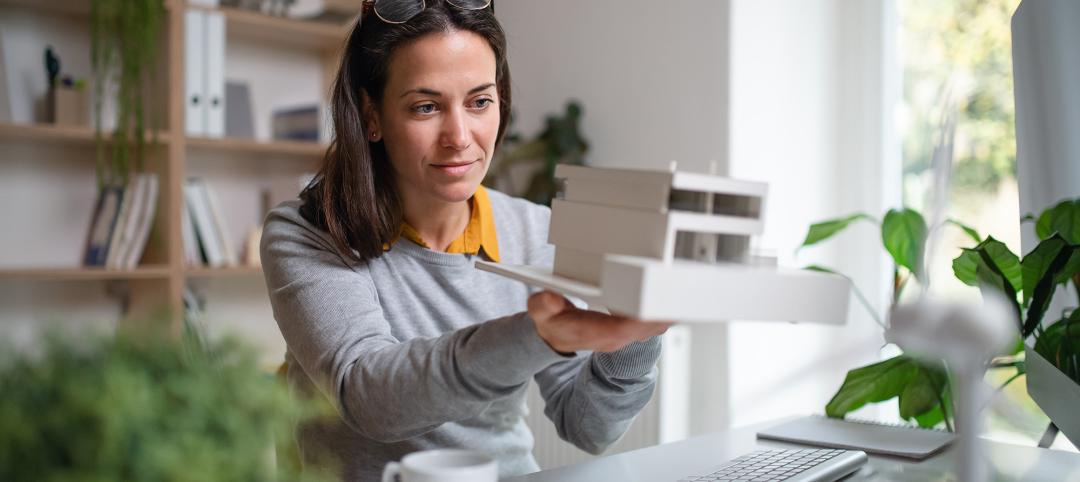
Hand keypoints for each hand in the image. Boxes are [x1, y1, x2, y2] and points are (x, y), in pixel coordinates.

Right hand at [528, 291, 673, 353]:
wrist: (556, 336)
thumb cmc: (553, 323)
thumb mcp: (541, 313)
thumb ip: (543, 305)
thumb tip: (550, 297)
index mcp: (595, 333)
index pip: (622, 328)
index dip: (640, 319)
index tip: (655, 308)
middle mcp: (614, 337)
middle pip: (646, 327)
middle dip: (663, 313)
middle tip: (680, 292)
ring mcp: (624, 335)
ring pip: (654, 327)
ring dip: (667, 313)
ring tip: (682, 293)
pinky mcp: (629, 329)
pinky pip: (653, 323)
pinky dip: (663, 313)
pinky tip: (672, 300)